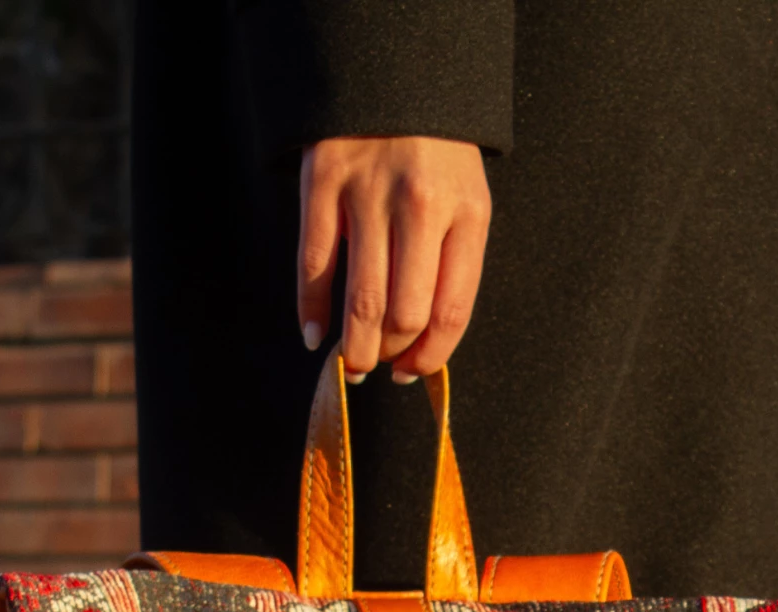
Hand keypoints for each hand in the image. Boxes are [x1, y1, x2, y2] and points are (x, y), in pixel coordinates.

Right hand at [298, 137, 490, 383]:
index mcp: (466, 213)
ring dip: (356, 346)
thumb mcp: (464, 200)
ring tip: (353, 362)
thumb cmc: (435, 153)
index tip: (412, 372)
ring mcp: (368, 194)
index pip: (451, 311)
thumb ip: (452, 264)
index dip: (430, 357)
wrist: (394, 74)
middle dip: (391, 355)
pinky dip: (311, 310)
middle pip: (406, 313)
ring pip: (362, 300)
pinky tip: (314, 335)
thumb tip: (422, 344)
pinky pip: (316, 266)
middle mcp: (420, 206)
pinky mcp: (323, 184)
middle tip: (380, 364)